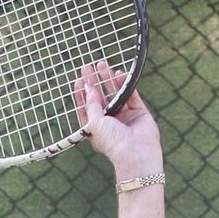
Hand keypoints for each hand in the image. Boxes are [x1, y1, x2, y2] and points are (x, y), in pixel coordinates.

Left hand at [75, 61, 162, 178]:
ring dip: (108, 79)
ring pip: (115, 94)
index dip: (82, 93)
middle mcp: (110, 122)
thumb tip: (88, 87)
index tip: (79, 79)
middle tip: (88, 66)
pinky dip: (125, 84)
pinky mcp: (138, 112)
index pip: (86, 108)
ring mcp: (124, 117)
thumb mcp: (95, 123)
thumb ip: (92, 104)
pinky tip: (119, 74)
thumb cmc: (113, 143)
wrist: (136, 153)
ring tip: (102, 64)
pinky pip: (131, 95)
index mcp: (96, 129)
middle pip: (100, 98)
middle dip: (94, 82)